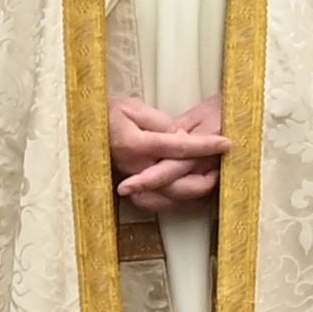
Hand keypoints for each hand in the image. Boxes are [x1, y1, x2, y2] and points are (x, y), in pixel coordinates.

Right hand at [109, 94, 229, 214]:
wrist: (86, 125)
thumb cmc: (110, 113)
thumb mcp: (135, 108)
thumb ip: (161, 123)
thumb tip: (182, 138)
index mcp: (135, 144)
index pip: (177, 147)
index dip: (204, 146)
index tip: (226, 143)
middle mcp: (133, 167)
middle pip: (173, 185)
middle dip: (202, 182)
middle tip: (220, 171)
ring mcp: (132, 180)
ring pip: (166, 199)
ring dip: (192, 194)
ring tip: (211, 180)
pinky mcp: (131, 187)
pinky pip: (156, 203)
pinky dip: (176, 201)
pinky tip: (192, 192)